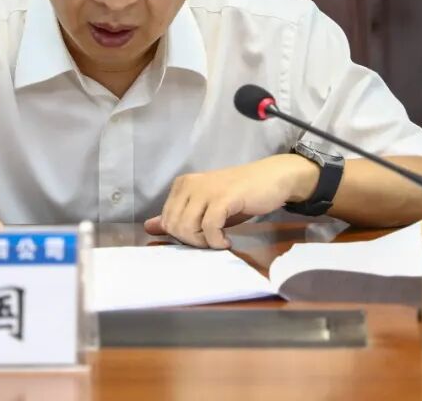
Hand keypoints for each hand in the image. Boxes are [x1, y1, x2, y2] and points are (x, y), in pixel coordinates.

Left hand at [144, 155, 316, 248]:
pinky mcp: (223, 198)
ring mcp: (206, 190)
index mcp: (182, 185)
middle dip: (191, 241)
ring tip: (219, 240)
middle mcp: (189, 184)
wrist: (271, 179)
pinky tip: (226, 241)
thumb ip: (178, 216)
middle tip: (211, 242)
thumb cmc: (239, 195)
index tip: (201, 237)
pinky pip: (209, 227)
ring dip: (204, 243)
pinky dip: (216, 241)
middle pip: (173, 226)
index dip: (182, 236)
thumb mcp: (205, 207)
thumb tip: (149, 227)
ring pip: (187, 227)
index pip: (166, 220)